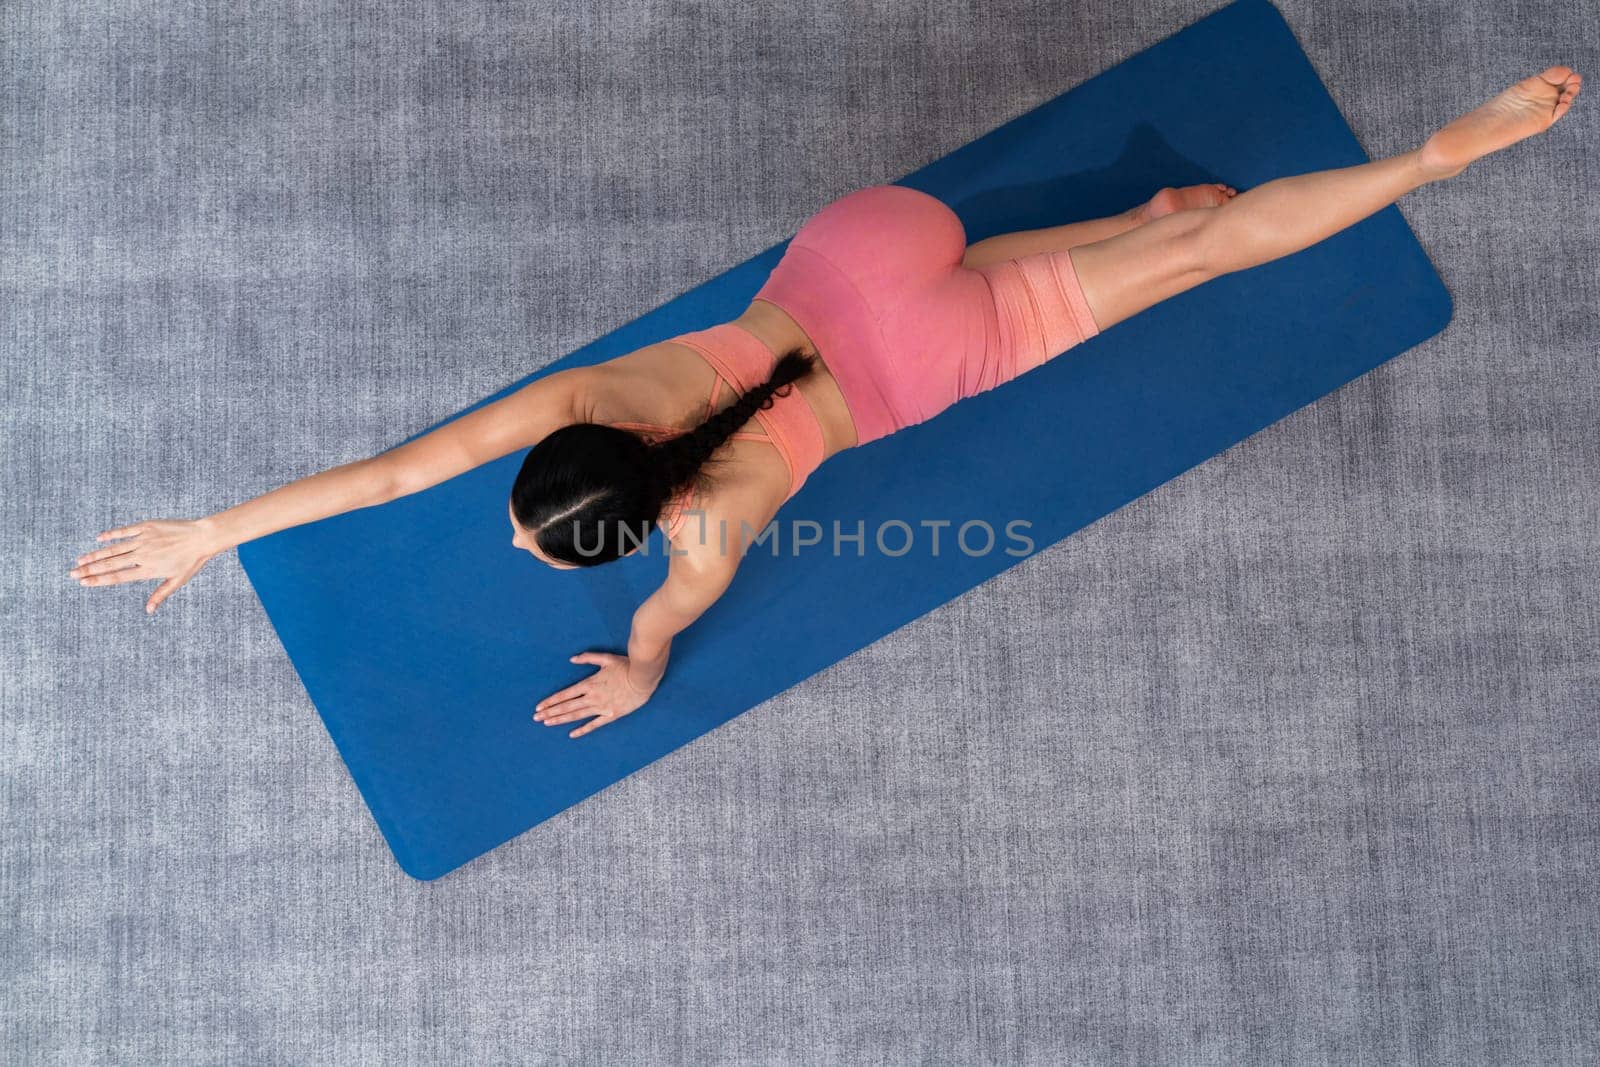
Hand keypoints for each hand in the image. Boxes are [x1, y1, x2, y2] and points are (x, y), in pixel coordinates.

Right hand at [69, 518, 220, 614]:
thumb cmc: (191, 561)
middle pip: (111, 564)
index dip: (99, 580)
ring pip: (114, 548)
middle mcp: (144, 555)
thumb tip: (148, 611)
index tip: (84, 583)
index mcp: (149, 570)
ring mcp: (144, 539)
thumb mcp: (177, 581)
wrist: (203, 537)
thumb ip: (160, 594)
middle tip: (71, 574)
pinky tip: (99, 539)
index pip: (118, 577)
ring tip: (80, 560)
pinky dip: (111, 535)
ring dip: (95, 554)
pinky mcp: (147, 526)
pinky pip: (125, 530)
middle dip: (89, 570)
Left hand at [534, 652, 656, 737]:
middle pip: (567, 706)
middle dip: (550, 712)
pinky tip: (572, 734)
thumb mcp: (606, 658)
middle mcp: (592, 697)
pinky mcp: (611, 715)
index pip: (565, 694)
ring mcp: (601, 707)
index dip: (551, 701)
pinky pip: (594, 724)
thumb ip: (588, 658)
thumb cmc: (626, 666)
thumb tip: (572, 659)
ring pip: (577, 715)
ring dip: (561, 720)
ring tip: (547, 723)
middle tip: (536, 718)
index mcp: (589, 684)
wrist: (643, 677)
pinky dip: (582, 730)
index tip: (539, 707)